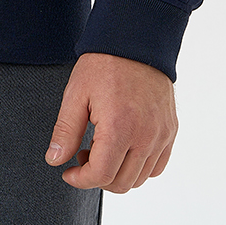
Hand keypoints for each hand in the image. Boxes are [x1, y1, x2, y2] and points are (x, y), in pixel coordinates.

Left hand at [44, 52, 177, 192]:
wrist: (135, 41)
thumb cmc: (103, 65)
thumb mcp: (76, 94)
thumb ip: (65, 131)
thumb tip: (55, 161)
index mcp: (119, 127)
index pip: (101, 175)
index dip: (80, 180)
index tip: (69, 172)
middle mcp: (146, 136)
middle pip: (121, 183)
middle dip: (97, 178)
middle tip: (83, 155)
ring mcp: (161, 135)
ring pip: (140, 178)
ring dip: (117, 174)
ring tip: (101, 148)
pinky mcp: (170, 130)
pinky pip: (157, 166)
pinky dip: (139, 167)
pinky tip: (122, 148)